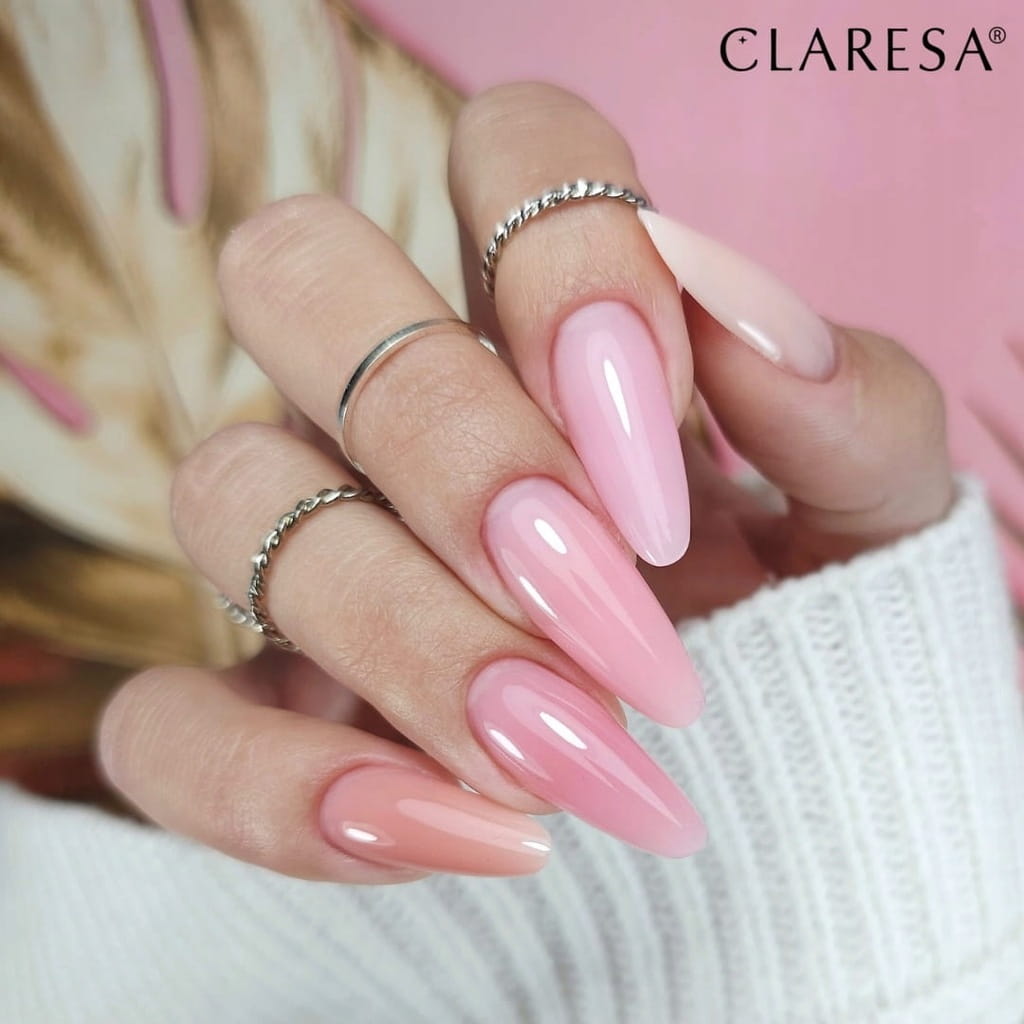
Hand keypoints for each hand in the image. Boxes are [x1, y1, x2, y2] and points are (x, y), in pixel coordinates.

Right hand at [95, 83, 952, 885]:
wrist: (755, 792)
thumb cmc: (806, 630)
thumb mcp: (866, 524)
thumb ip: (852, 415)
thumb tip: (766, 340)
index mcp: (551, 320)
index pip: (508, 153)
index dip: (570, 262)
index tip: (658, 454)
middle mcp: (397, 404)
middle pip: (297, 276)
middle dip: (446, 433)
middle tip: (594, 593)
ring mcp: (308, 547)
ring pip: (230, 498)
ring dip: (404, 635)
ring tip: (559, 754)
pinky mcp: (260, 708)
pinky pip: (167, 725)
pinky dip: (282, 790)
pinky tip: (459, 836)